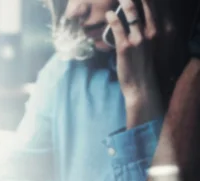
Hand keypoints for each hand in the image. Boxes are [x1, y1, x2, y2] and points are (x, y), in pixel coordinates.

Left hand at [107, 0, 163, 127]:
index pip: (154, 8)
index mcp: (158, 32)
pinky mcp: (125, 47)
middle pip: (146, 5)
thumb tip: (133, 24)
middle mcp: (151, 33)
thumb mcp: (147, 47)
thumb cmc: (142, 67)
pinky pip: (119, 27)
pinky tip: (108, 14)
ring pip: (132, 13)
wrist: (141, 86)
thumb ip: (142, 34)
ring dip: (125, 2)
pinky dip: (113, 18)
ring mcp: (138, 39)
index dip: (147, 0)